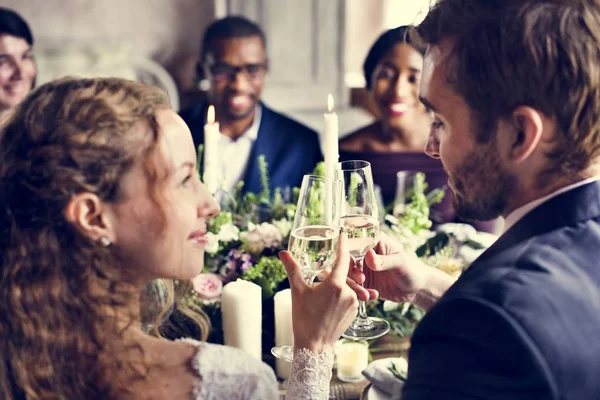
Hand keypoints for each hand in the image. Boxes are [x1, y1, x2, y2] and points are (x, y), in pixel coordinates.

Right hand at [279, 233, 359, 352]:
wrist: (314, 346)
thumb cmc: (304, 319)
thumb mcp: (297, 291)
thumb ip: (292, 269)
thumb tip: (282, 253)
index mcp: (335, 285)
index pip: (342, 259)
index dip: (342, 246)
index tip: (344, 234)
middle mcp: (348, 293)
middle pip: (343, 274)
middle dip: (332, 271)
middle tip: (320, 273)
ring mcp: (353, 303)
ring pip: (346, 286)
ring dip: (336, 284)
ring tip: (321, 291)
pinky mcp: (354, 312)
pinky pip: (349, 297)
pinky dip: (340, 295)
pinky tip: (328, 302)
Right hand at [349, 232, 452, 308]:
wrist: (417, 289)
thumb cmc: (412, 270)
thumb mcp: (400, 263)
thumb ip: (384, 261)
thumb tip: (369, 256)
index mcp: (374, 242)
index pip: (355, 240)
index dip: (347, 248)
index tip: (348, 259)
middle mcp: (365, 254)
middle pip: (347, 258)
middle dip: (350, 269)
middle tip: (361, 279)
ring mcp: (364, 268)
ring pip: (349, 273)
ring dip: (354, 283)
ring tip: (365, 291)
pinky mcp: (364, 283)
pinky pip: (354, 287)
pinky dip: (359, 292)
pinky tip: (370, 296)